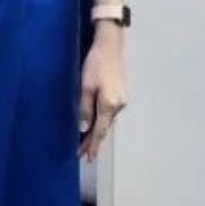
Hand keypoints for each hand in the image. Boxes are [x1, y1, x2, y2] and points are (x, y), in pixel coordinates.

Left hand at [79, 28, 127, 160]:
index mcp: (109, 105)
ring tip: (86, 143)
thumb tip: (84, 128)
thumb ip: (85, 108)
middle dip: (93, 142)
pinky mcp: (119, 95)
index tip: (87, 157)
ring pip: (107, 122)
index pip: (100, 131)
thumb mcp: (85, 86)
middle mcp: (118, 106)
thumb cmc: (96, 64)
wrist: (111, 47)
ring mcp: (121, 101)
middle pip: (105, 129)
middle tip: (83, 154)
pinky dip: (102, 122)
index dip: (92, 145)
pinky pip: (109, 114)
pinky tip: (95, 125)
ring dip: (97, 132)